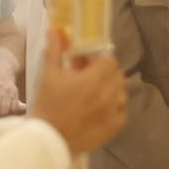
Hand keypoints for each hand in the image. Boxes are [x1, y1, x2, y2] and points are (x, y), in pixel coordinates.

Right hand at [28, 28, 126, 153]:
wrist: (47, 139)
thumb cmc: (47, 105)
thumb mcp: (48, 75)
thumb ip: (55, 50)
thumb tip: (55, 29)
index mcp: (93, 79)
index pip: (110, 60)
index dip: (99, 60)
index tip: (86, 64)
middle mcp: (107, 95)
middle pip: (117, 76)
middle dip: (106, 73)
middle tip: (89, 78)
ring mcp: (112, 113)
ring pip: (121, 94)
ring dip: (111, 90)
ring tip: (95, 95)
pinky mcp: (112, 129)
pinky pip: (121, 114)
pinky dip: (114, 110)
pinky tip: (100, 111)